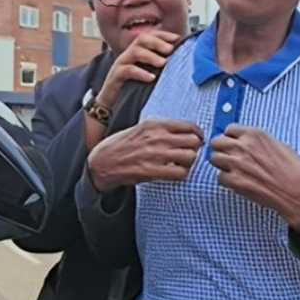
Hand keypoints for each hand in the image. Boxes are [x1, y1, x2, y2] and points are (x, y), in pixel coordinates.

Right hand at [87, 119, 202, 191]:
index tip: (197, 140)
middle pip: (194, 141)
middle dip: (195, 149)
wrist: (101, 163)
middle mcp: (157, 137)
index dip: (197, 134)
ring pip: (190, 157)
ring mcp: (155, 155)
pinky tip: (174, 174)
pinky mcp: (152, 171)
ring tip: (181, 165)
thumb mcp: (140, 128)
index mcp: (154, 124)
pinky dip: (181, 175)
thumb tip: (182, 132)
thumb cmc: (120, 146)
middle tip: (189, 154)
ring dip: (189, 163)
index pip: (189, 126)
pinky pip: (181, 173)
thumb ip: (160, 129)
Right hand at [94, 31, 180, 108]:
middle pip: (141, 39)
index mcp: (136, 52)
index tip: (177, 38)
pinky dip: (140, 73)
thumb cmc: (131, 86)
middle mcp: (128, 54)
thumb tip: (180, 59)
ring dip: (150, 56)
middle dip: (157, 42)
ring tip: (163, 63)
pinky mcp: (115, 76)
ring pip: (134, 52)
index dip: (162, 35)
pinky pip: (127, 70)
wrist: (110, 101)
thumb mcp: (147, 73)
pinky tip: (151, 78)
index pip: (149, 36)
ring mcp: (120, 64)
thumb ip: (158, 65)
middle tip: (170, 50)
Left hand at [209, 125, 299, 244]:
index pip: (229, 129)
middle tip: (230, 158)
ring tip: (235, 171)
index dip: (231, 138)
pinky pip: (220, 177)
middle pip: (216, 142)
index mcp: (255, 135)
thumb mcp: (279, 145)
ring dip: (222, 165)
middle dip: (222, 149)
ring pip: (214, 159)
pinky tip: (240, 183)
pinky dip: (227, 180)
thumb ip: (257, 142)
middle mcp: (243, 146)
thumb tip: (244, 141)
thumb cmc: (295, 171)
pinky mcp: (234, 181)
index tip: (234, 144)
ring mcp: (237, 163)